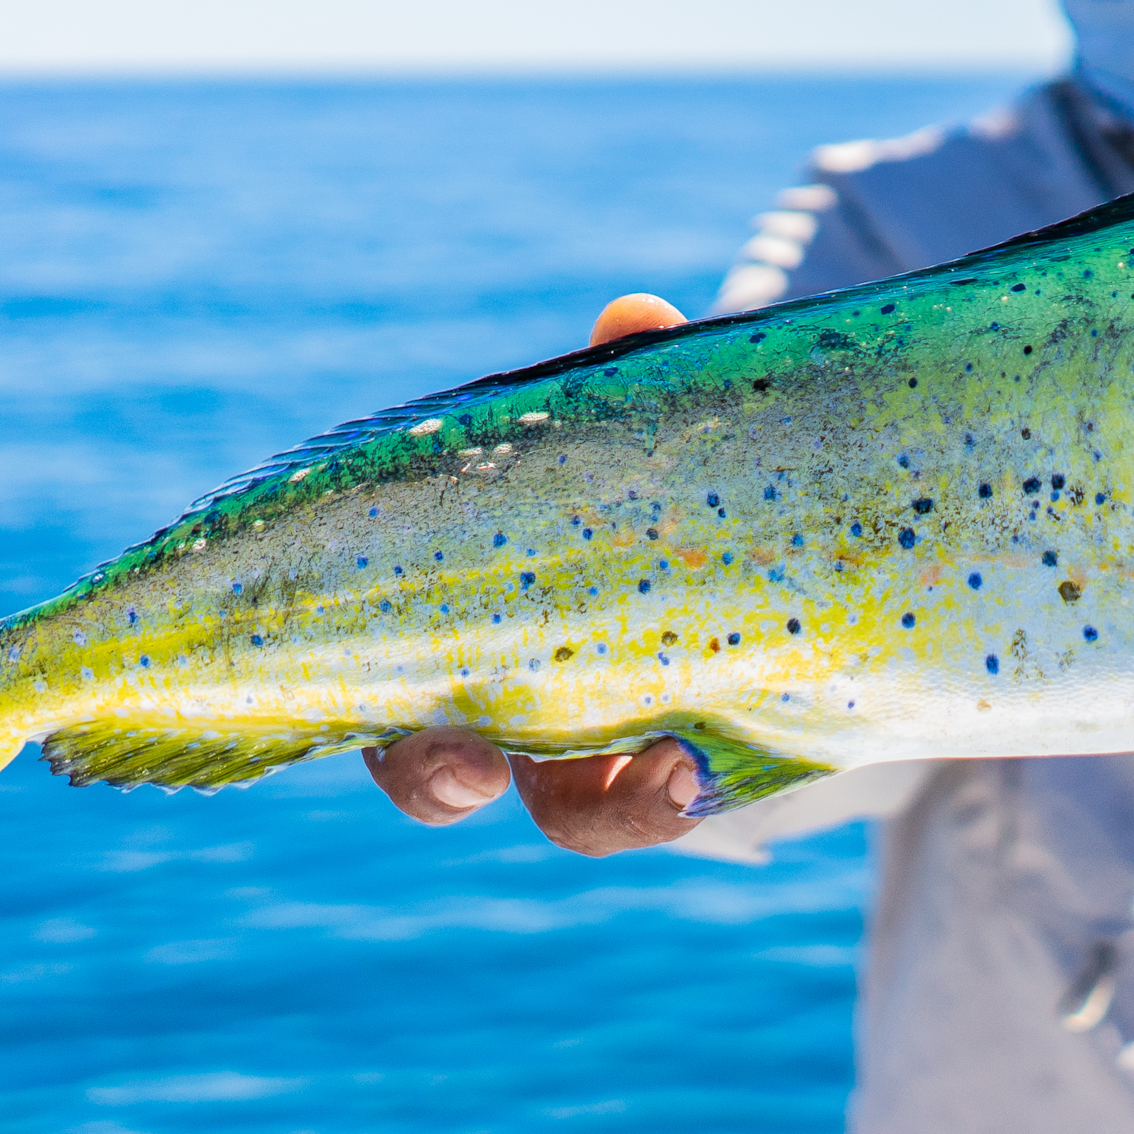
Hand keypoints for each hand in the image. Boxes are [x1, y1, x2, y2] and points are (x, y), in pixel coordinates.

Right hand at [361, 292, 707, 856]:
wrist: (763, 541)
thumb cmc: (641, 487)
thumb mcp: (625, 438)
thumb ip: (623, 388)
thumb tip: (634, 318)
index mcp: (458, 632)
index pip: (381, 688)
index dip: (370, 708)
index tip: (373, 694)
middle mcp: (515, 714)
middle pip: (443, 776)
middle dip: (439, 780)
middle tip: (469, 768)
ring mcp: (605, 752)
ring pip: (579, 815)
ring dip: (612, 807)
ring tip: (663, 779)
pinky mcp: (699, 765)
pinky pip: (677, 803)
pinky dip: (684, 793)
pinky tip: (708, 769)